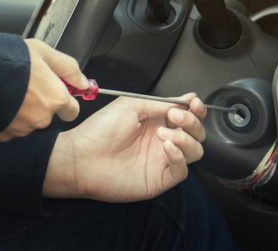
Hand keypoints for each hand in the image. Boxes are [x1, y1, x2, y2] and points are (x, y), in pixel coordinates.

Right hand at [0, 39, 83, 141]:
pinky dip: (7, 117)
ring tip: (8, 90)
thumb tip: (83, 82)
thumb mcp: (43, 51)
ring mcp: (22, 128)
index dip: (64, 99)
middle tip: (25, 84)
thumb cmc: (7, 59)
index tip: (54, 89)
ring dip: (22, 110)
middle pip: (48, 115)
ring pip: (29, 121)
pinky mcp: (3, 134)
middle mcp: (42, 118)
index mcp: (56, 98)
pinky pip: (11, 127)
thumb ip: (68, 67)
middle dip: (40, 103)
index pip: (72, 110)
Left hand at [42, 93, 206, 201]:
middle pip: (195, 132)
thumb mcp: (130, 106)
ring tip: (164, 134)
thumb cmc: (99, 131)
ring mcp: (162, 159)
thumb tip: (185, 98)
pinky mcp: (160, 178)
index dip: (194, 109)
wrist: (82, 158)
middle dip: (192, 122)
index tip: (194, 103)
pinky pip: (182, 169)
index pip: (185, 114)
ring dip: (185, 139)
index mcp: (155, 120)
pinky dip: (179, 157)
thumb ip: (160, 103)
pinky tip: (167, 147)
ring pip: (194, 150)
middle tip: (176, 117)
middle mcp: (162, 139)